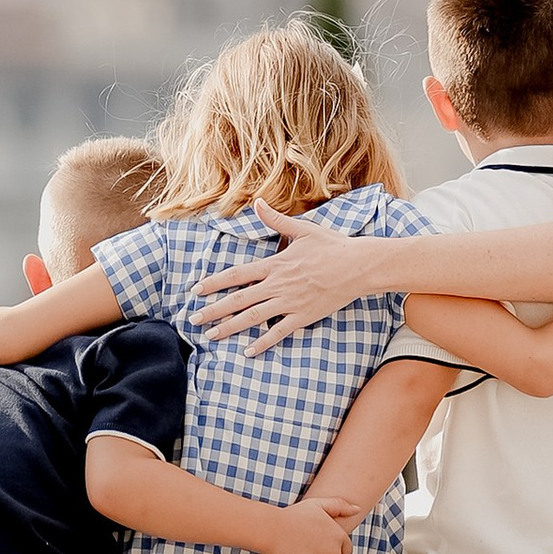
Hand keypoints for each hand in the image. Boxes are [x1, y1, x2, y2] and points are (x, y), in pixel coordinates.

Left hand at [193, 206, 389, 352]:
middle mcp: (278, 285)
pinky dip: (262, 342)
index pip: (237, 275)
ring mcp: (290, 303)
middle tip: (194, 319)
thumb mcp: (302, 229)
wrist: (358, 266)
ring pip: (253, 317)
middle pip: (239, 300)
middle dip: (214, 310)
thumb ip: (275, 219)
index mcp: (275, 264)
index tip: (196, 290)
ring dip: (230, 327)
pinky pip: (278, 332)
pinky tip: (248, 351)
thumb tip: (257, 202)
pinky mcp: (303, 316)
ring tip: (211, 335)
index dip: (215, 283)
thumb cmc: (332, 245)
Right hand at [264, 493, 360, 553]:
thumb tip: (357, 509)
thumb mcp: (317, 505)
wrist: (272, 530)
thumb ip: (340, 505)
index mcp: (339, 534)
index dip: (331, 550)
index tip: (317, 547)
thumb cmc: (293, 516)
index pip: (345, 551)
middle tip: (306, 553)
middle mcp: (335, 550)